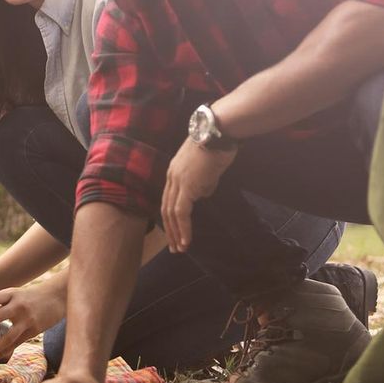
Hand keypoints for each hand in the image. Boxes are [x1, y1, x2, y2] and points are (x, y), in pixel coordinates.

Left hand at [0, 280, 64, 362]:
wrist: (57, 297)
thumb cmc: (31, 297)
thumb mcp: (15, 294)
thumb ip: (0, 302)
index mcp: (11, 293)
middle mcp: (18, 305)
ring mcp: (26, 319)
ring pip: (6, 337)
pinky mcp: (33, 330)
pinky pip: (16, 343)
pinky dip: (5, 351)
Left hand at [161, 139, 236, 253]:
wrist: (218, 133)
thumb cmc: (217, 147)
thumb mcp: (207, 169)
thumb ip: (202, 184)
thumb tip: (202, 195)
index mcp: (173, 172)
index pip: (168, 199)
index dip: (170, 217)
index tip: (174, 232)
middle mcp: (171, 177)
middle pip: (165, 208)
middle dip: (169, 230)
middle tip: (174, 246)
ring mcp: (177, 181)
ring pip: (171, 213)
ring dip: (175, 233)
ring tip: (180, 248)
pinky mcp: (187, 187)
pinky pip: (181, 212)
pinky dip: (183, 228)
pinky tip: (186, 240)